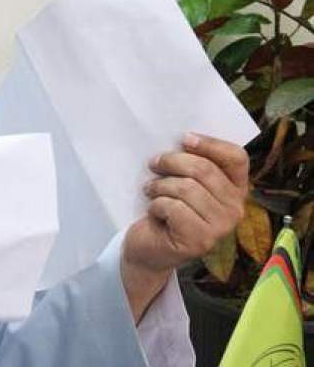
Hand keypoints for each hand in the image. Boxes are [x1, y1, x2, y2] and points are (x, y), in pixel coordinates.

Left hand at [121, 132, 248, 320]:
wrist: (148, 248)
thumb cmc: (166, 209)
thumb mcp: (182, 182)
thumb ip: (191, 164)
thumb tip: (182, 139)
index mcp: (236, 189)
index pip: (237, 158)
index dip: (211, 144)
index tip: (184, 139)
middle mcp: (236, 209)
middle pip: (204, 170)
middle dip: (172, 162)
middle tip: (153, 164)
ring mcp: (221, 228)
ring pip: (186, 188)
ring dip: (160, 186)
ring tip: (150, 190)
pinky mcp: (201, 241)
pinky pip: (174, 208)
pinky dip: (157, 205)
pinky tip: (154, 212)